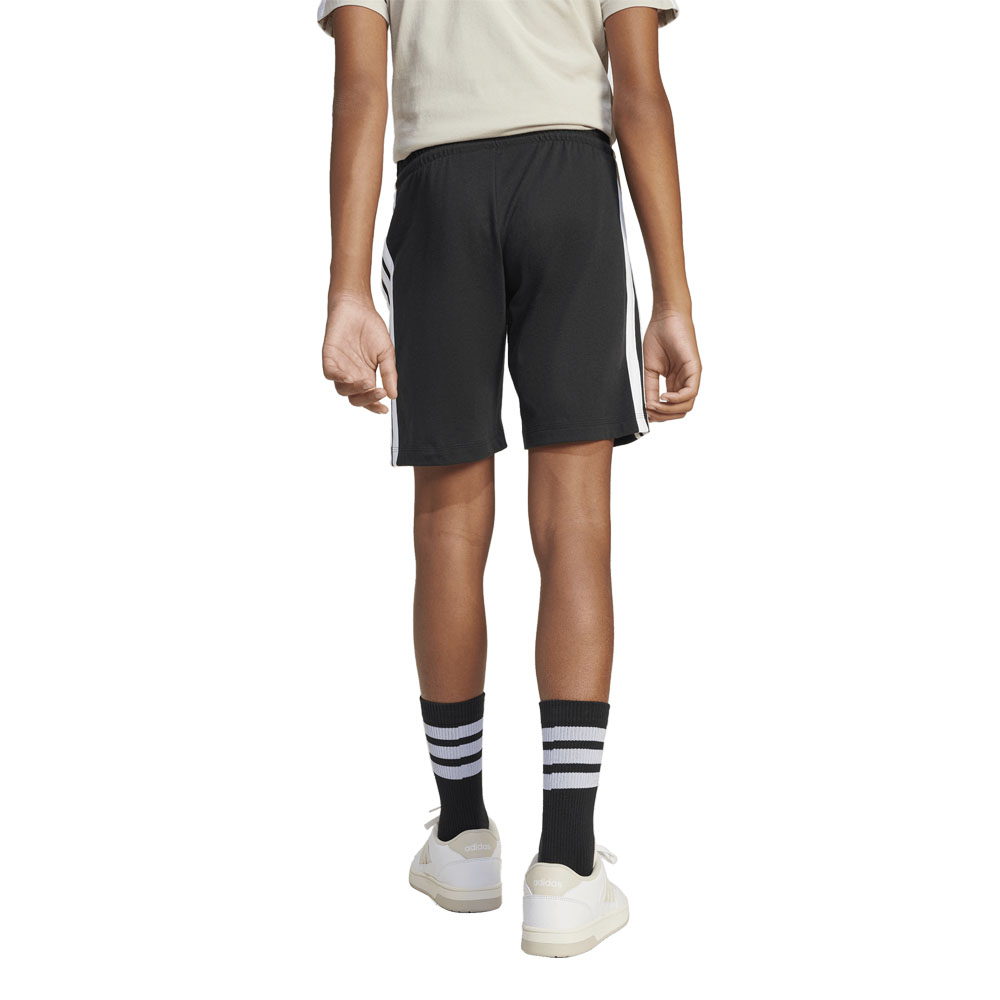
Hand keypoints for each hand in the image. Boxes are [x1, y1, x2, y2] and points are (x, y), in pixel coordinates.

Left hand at [322, 293, 397, 413]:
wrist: (357, 307)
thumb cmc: (371, 328)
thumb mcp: (386, 353)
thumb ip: (389, 373)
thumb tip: (394, 395)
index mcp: (366, 376)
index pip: (368, 398)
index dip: (375, 406)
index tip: (384, 409)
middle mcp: (352, 375)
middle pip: (355, 398)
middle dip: (367, 398)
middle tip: (379, 391)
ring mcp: (340, 367)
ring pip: (342, 389)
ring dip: (354, 389)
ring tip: (367, 382)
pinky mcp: (329, 357)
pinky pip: (329, 373)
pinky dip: (338, 378)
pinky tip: (349, 377)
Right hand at [643, 310, 701, 421]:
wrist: (665, 317)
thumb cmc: (657, 338)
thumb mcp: (648, 369)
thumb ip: (649, 388)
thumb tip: (647, 408)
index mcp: (674, 383)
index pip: (670, 408)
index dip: (657, 414)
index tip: (644, 413)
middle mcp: (684, 382)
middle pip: (679, 412)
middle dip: (663, 416)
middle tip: (649, 412)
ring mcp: (691, 377)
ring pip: (686, 406)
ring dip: (668, 410)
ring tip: (654, 405)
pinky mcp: (695, 370)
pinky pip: (690, 393)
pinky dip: (676, 399)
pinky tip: (664, 396)